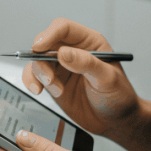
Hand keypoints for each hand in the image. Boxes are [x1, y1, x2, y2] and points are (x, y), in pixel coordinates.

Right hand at [23, 17, 140, 137]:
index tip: (39, 47)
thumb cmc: (119, 97)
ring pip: (37, 59)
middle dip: (41, 57)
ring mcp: (61, 66)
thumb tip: (63, 53)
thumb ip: (87, 64)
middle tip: (49, 76)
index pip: (64, 28)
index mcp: (89, 42)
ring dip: (40, 73)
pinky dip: (31, 81)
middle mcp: (72, 50)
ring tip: (55, 89)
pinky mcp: (53, 81)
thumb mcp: (108, 79)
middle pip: (46, 42)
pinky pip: (34, 75)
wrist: (115, 122)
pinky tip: (38, 90)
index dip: (49, 34)